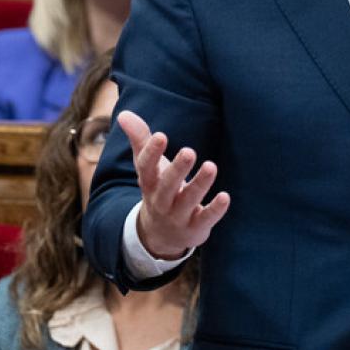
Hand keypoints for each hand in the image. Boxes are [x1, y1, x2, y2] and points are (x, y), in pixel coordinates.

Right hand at [119, 110, 228, 260]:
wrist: (160, 236)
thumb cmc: (158, 189)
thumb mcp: (147, 167)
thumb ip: (140, 139)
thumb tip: (124, 113)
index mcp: (148, 183)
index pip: (146, 167)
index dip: (152, 153)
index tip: (160, 136)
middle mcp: (161, 200)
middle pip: (167, 185)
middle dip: (178, 169)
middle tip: (189, 152)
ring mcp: (178, 216)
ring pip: (188, 200)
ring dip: (200, 184)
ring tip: (211, 166)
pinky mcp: (195, 228)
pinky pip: (205, 219)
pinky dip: (215, 210)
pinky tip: (225, 196)